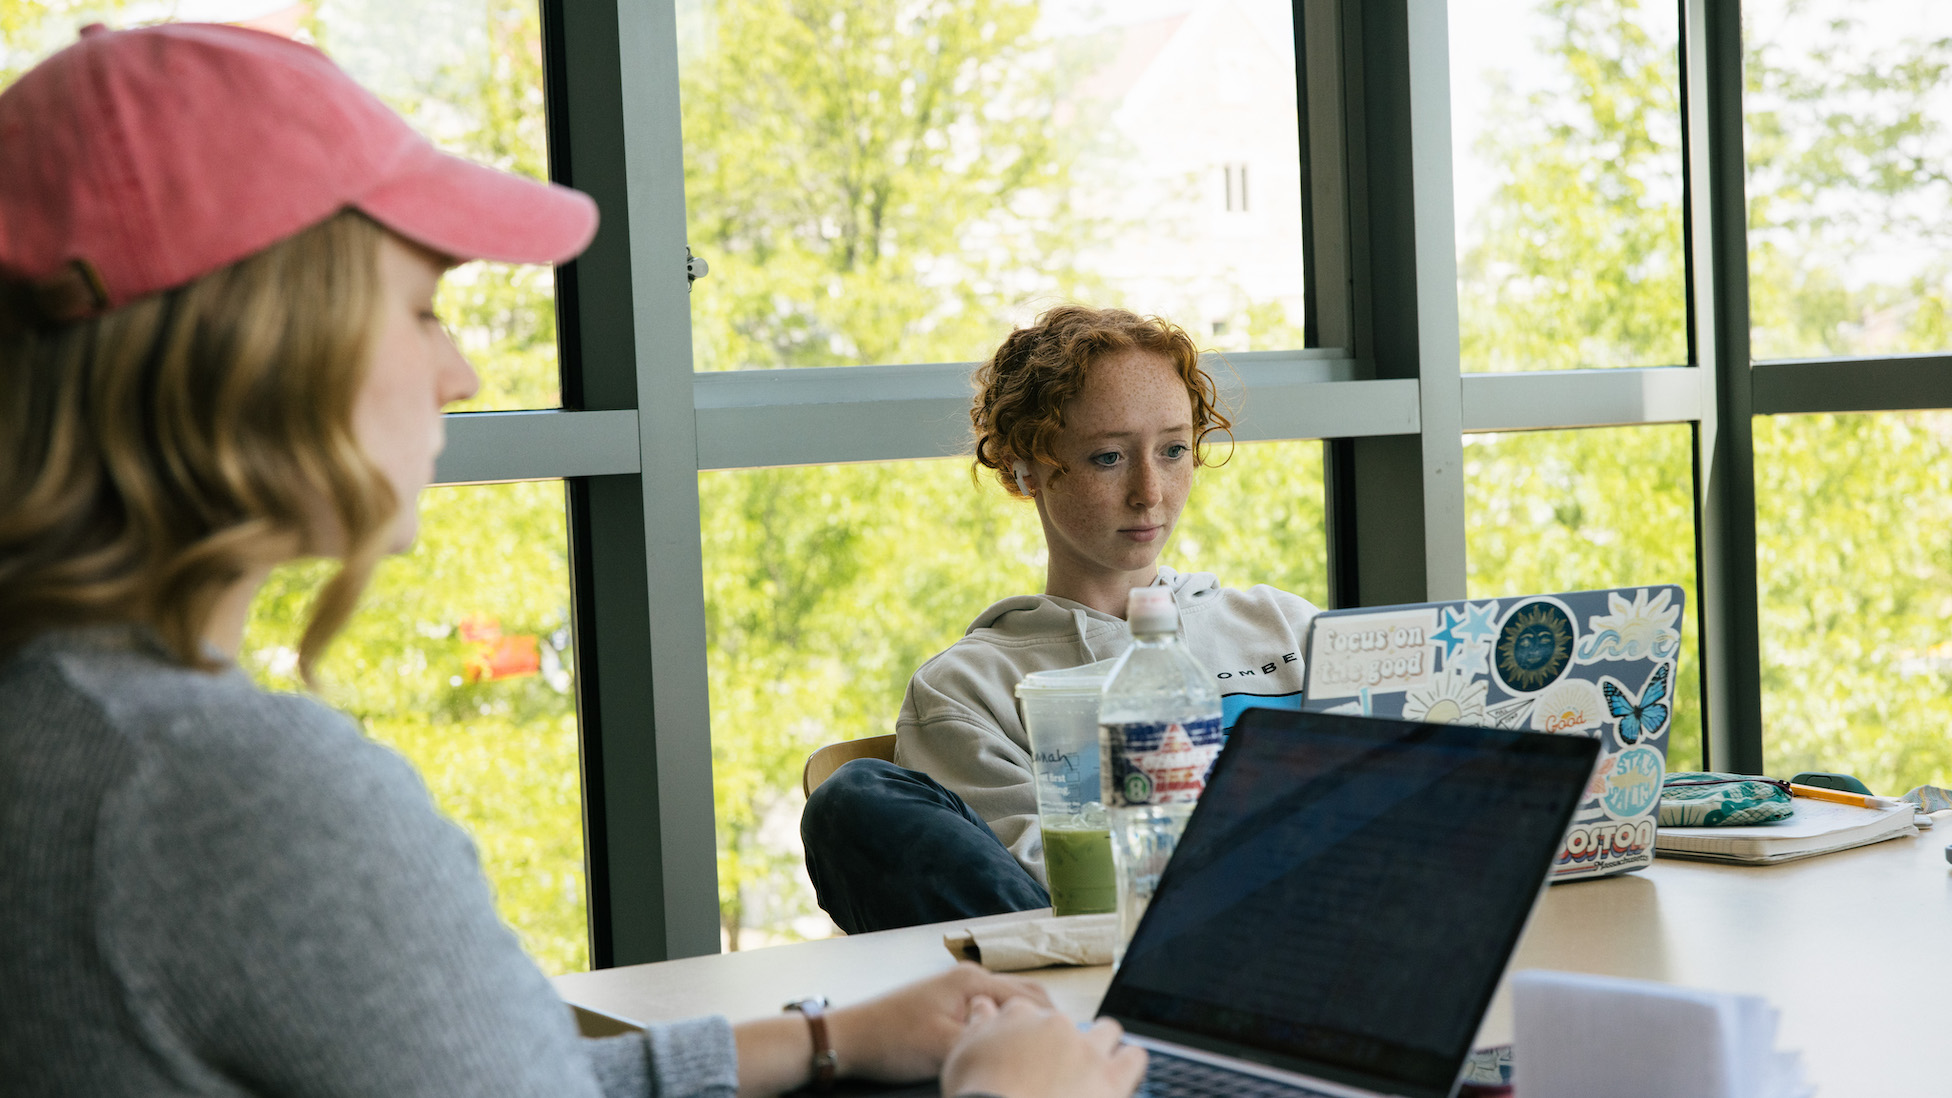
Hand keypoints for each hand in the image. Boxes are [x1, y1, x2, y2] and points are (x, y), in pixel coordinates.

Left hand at [823, 963, 1052, 1082]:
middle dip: (1045, 1021)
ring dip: (1024, 1024)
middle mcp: (969, 977)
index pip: (1033, 997)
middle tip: (1061, 1051)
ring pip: (1007, 1005)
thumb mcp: (946, 1049)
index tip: (1070, 1046)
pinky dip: (1004, 1027)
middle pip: (1025, 996)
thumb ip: (990, 1043)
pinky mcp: (949, 1004)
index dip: (1053, 1023)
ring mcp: (958, 989)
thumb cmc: (891, 1041)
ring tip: (1036, 1053)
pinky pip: (989, 1012)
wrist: (850, 1039)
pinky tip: (1004, 1050)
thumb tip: (1026, 1049)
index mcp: (973, 980)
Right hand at [940, 995, 1146, 1097]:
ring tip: (1094, 1066)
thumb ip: (978, 1025)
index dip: (1025, 1032)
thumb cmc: (978, 1094)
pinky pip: (1134, 1058)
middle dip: (1063, 1038)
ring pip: (1107, 1030)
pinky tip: (1119, 1077)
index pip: (1025, 1012)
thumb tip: (982, 1006)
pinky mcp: (1111, 1078)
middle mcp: (1055, 1025)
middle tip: (1054, 1066)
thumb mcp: (961, 1053)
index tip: (1024, 1050)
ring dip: (1102, 1044)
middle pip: (1066, 1022)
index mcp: (1019, 1016)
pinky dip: (1130, 1064)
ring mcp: (1086, 1050)